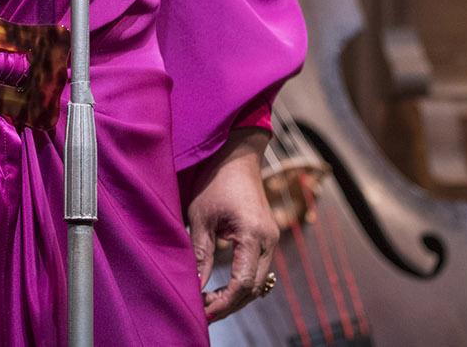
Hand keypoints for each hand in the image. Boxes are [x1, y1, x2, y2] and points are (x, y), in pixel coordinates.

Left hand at [187, 128, 278, 322]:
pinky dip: (243, 282)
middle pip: (254, 288)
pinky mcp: (267, 236)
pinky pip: (259, 269)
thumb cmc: (215, 180)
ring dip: (236, 296)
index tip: (203, 312)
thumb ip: (200, 254)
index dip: (223, 303)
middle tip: (203, 312)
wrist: (236, 155)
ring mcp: (271, 238)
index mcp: (253, 235)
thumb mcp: (201, 217)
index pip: (243, 284)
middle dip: (230, 304)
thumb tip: (195, 287)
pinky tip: (222, 287)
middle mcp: (269, 240)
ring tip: (209, 302)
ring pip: (258, 281)